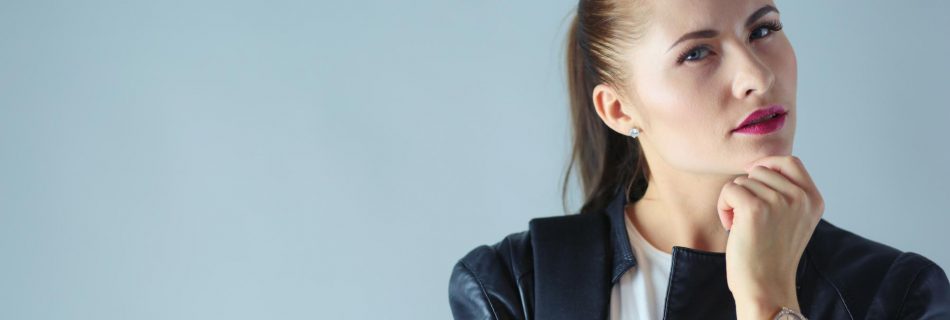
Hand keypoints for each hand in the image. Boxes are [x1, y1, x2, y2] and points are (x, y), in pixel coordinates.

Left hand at [716, 155, 823, 318]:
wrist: (766, 287)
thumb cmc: (771, 255)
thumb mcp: (791, 220)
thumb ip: (786, 193)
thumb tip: (759, 165)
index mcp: (813, 199)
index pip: (789, 161)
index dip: (767, 166)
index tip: (755, 186)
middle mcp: (800, 198)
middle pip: (760, 169)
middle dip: (747, 189)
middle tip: (749, 217)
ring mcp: (779, 201)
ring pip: (742, 180)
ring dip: (734, 201)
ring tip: (743, 226)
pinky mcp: (755, 208)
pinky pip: (729, 190)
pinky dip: (723, 207)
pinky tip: (732, 228)